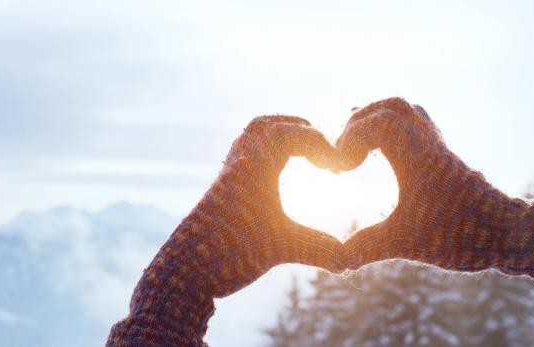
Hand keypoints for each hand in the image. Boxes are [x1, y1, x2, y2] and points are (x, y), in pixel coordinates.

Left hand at [108, 116, 344, 345]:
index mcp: (254, 166)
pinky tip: (275, 178)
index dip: (321, 143)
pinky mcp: (220, 190)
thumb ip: (319, 249)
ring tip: (300, 154)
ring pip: (249, 139)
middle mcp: (237, 164)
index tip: (337, 166)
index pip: (291, 133)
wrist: (182, 272)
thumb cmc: (229, 255)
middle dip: (296, 128)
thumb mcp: (280, 248)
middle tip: (319, 146)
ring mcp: (226, 176)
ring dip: (276, 138)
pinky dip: (263, 154)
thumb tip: (351, 261)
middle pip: (264, 125)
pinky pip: (241, 156)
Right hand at [337, 97, 533, 281]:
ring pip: (407, 111)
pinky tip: (384, 155)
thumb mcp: (406, 243)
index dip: (351, 137)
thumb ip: (367, 247)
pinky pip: (417, 125)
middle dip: (360, 122)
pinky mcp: (443, 156)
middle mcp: (428, 144)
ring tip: (360, 149)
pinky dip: (395, 130)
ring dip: (378, 121)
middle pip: (392, 106)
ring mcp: (438, 147)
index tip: (344, 168)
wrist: (506, 234)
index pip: (379, 120)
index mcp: (417, 156)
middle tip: (346, 153)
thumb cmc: (459, 235)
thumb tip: (337, 258)